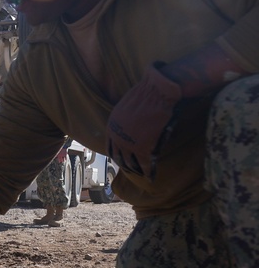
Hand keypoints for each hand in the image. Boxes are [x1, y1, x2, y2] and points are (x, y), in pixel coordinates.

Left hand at [107, 64, 180, 179]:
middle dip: (126, 165)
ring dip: (137, 170)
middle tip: (132, 171)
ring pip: (131, 162)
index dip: (117, 155)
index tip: (122, 160)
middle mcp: (116, 136)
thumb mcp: (126, 107)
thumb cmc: (145, 95)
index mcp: (111, 127)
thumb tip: (129, 128)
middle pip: (119, 157)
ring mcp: (128, 143)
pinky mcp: (142, 147)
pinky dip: (148, 171)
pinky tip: (151, 176)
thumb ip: (124, 121)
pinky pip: (145, 163)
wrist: (156, 91)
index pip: (111, 147)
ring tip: (142, 175)